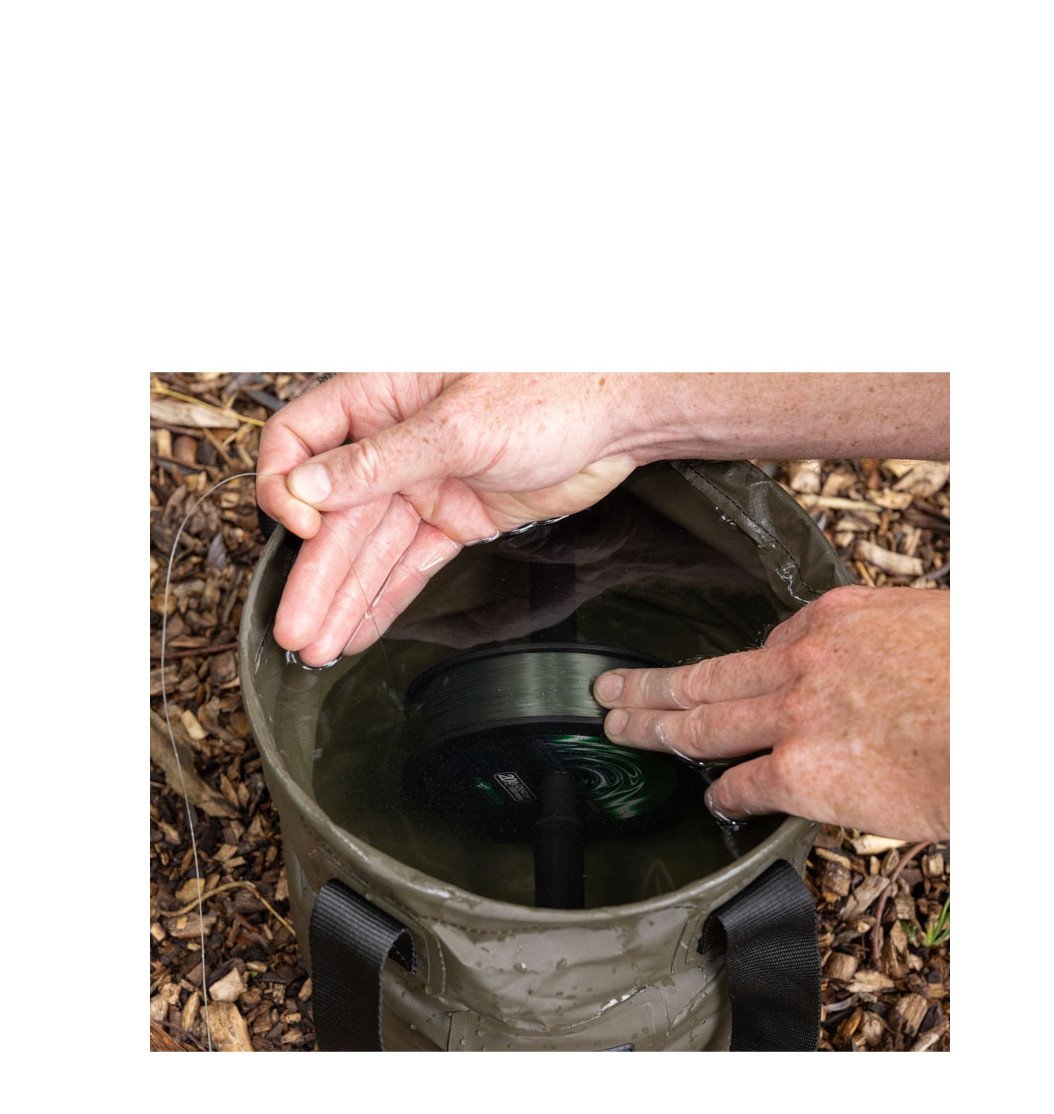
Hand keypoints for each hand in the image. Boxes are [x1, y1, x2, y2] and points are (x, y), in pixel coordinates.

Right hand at [256, 373, 644, 664]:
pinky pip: (411, 563)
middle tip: (295, 627)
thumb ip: (379, 461)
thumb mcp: (457, 425)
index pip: (301, 441)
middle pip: (335, 515)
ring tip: (315, 645)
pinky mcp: (458, 517)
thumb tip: (308, 488)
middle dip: (315, 574)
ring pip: (371, 549)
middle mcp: (395, 442)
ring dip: (343, 598)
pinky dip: (386, 598)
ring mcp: (427, 483)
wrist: (623, 416)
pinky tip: (357, 629)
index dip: (290, 487)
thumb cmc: (553, 387)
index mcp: (381, 397)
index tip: (303, 526)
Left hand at [593, 586, 948, 840]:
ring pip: (700, 723)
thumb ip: (880, 644)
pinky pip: (741, 786)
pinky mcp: (800, 773)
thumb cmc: (982, 680)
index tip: (726, 679)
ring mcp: (794, 716)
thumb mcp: (927, 629)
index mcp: (833, 618)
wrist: (1005, 727)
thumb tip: (876, 669)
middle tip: (611, 690)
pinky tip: (711, 801)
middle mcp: (801, 661)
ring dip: (653, 728)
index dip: (745, 668)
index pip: (769, 641)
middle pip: (706, 675)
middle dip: (652, 685)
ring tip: (621, 729)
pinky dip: (722, 796)